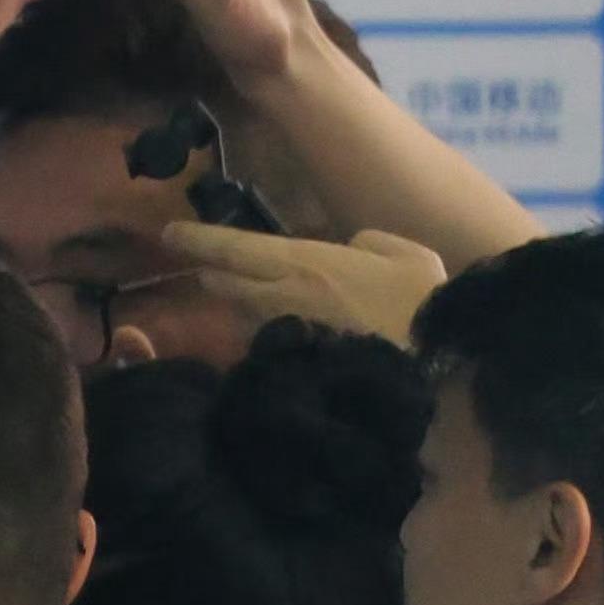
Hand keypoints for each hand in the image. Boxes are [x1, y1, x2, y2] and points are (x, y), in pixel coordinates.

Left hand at [159, 220, 444, 347]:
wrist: (435, 372)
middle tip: (203, 270)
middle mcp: (286, 300)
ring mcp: (289, 339)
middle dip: (215, 275)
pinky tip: (280, 342)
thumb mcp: (406, 254)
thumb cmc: (424, 305)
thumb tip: (349, 247)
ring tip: (240, 301)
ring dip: (242, 309)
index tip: (168, 233)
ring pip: (250, 318)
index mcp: (307, 264)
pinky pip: (272, 347)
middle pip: (233, 285)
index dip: (200, 240)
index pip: (237, 249)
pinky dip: (269, 338)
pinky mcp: (297, 370)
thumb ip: (370, 242)